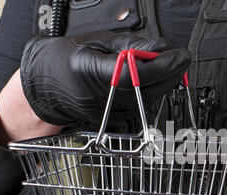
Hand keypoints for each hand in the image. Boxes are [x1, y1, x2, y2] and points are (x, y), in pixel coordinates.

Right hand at [20, 30, 189, 126]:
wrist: (46, 85)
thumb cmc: (67, 59)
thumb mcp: (97, 41)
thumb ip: (131, 45)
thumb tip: (160, 47)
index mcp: (90, 72)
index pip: (136, 75)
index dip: (162, 66)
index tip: (180, 56)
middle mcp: (100, 98)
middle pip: (148, 90)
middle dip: (171, 74)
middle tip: (180, 59)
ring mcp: (108, 113)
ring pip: (149, 100)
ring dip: (164, 83)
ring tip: (165, 66)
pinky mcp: (114, 120)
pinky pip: (142, 106)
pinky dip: (152, 92)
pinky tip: (152, 80)